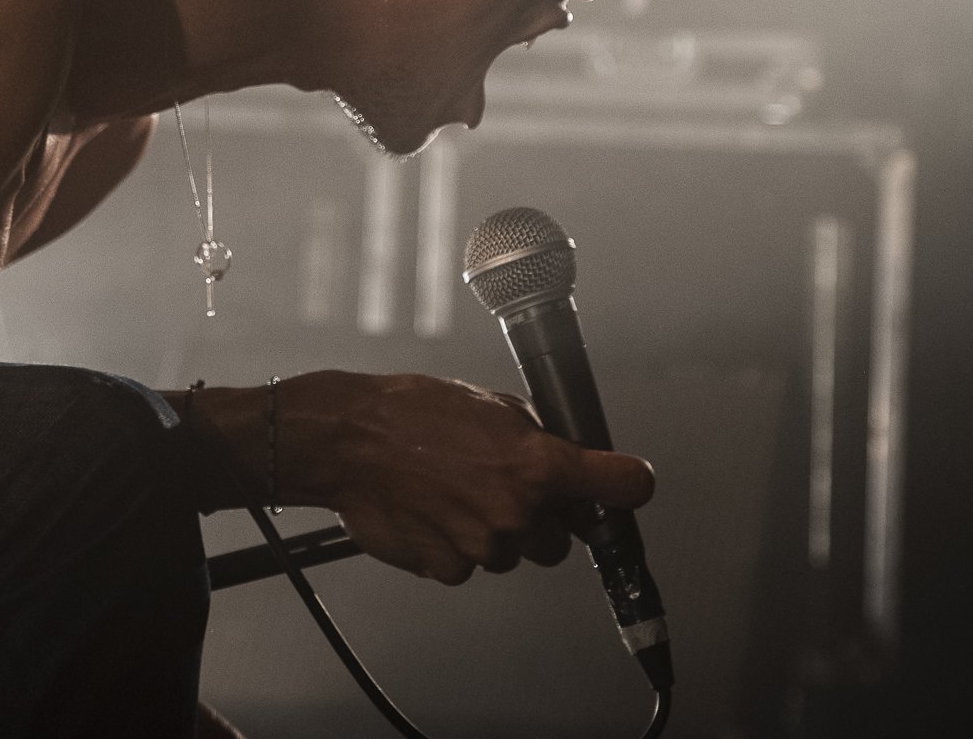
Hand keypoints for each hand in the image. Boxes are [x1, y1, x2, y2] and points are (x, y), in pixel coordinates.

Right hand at [293, 371, 654, 584]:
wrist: (347, 442)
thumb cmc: (409, 413)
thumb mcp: (487, 403)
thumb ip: (534, 435)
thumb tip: (562, 454)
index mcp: (538, 463)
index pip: (623, 486)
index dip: (625, 485)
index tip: (623, 485)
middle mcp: (519, 510)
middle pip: (563, 538)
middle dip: (541, 517)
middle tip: (501, 487)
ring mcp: (485, 545)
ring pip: (513, 554)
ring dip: (495, 532)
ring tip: (453, 493)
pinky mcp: (450, 569)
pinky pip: (470, 567)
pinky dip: (456, 547)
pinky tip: (432, 513)